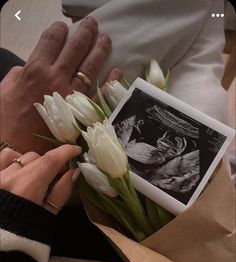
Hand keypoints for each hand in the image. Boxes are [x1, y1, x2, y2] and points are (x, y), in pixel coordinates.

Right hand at [0, 17, 121, 153]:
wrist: (17, 150)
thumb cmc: (7, 122)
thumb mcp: (4, 92)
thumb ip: (17, 76)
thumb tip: (27, 69)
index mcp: (35, 71)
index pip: (50, 41)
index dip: (59, 30)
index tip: (65, 26)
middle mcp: (56, 79)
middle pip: (75, 49)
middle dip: (85, 32)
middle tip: (93, 24)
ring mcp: (71, 96)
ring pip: (90, 67)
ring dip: (100, 50)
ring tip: (106, 39)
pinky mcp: (81, 114)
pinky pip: (100, 95)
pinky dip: (110, 82)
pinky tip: (116, 71)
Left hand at [0, 145, 80, 214]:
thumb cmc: (25, 235)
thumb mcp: (48, 215)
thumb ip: (62, 191)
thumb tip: (73, 171)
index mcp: (29, 187)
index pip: (51, 160)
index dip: (66, 152)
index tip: (76, 150)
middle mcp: (10, 177)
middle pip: (36, 157)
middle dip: (49, 163)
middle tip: (54, 176)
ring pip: (17, 155)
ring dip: (29, 162)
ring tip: (31, 174)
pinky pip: (1, 159)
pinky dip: (11, 160)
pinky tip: (15, 171)